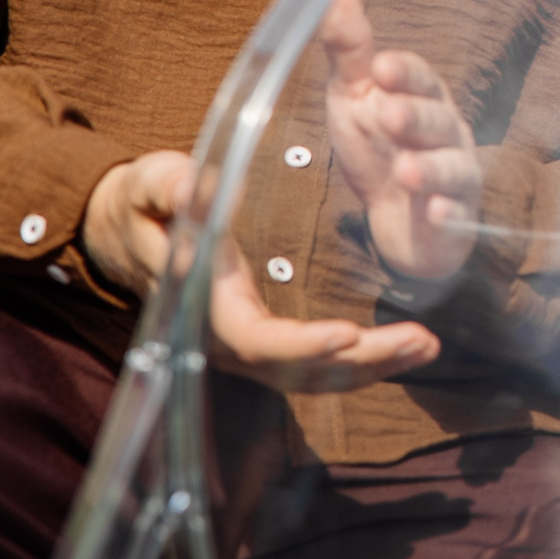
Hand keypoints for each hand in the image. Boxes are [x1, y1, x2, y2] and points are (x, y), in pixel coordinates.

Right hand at [83, 148, 442, 390]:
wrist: (131, 231)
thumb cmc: (146, 203)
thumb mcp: (152, 183)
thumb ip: (171, 187)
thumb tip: (196, 186)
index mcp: (202, 303)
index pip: (252, 339)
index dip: (298, 344)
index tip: (346, 335)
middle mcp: (225, 338)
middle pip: (296, 369)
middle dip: (360, 361)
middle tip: (420, 341)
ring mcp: (246, 345)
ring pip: (313, 375)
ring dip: (373, 365)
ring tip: (428, 346)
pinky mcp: (266, 340)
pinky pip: (317, 364)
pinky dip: (364, 361)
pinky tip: (409, 347)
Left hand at [319, 0, 481, 279]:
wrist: (399, 219)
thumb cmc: (378, 147)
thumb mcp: (355, 97)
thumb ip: (350, 49)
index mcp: (423, 99)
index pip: (421, 79)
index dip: (405, 73)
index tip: (381, 67)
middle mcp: (446, 133)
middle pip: (438, 120)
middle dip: (416, 117)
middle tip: (389, 114)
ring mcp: (455, 176)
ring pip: (451, 167)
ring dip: (430, 168)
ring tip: (405, 170)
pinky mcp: (455, 219)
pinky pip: (457, 214)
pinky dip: (448, 214)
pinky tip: (435, 213)